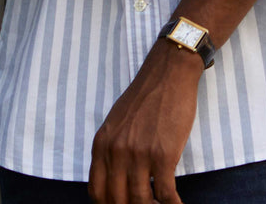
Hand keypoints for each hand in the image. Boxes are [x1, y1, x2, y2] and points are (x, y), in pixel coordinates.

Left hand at [88, 41, 200, 203]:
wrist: (169, 74)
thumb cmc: (146, 97)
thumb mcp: (116, 122)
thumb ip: (111, 149)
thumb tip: (114, 181)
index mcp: (102, 144)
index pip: (97, 192)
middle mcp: (117, 151)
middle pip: (118, 201)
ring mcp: (139, 154)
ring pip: (141, 202)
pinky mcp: (164, 155)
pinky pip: (166, 195)